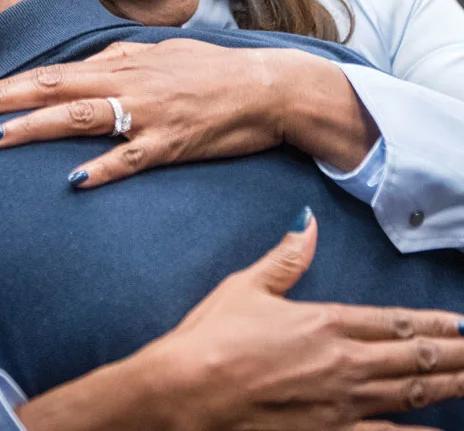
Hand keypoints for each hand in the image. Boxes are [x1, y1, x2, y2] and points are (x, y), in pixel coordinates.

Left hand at [0, 38, 375, 186]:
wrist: (266, 87)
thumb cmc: (209, 69)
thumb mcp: (158, 53)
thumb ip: (117, 58)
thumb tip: (82, 64)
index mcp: (120, 63)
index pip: (50, 73)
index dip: (7, 86)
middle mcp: (127, 83)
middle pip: (53, 90)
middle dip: (2, 104)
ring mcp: (147, 113)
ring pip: (81, 118)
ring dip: (35, 129)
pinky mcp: (171, 143)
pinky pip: (130, 158)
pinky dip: (102, 169)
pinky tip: (74, 182)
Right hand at [17, 210, 463, 430]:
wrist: (188, 391)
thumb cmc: (212, 337)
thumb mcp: (246, 286)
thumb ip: (285, 257)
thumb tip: (308, 222)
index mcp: (324, 321)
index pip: (393, 321)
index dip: (432, 323)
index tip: (459, 323)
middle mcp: (344, 363)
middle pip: (414, 357)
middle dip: (453, 353)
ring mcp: (342, 404)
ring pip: (412, 394)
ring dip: (448, 383)